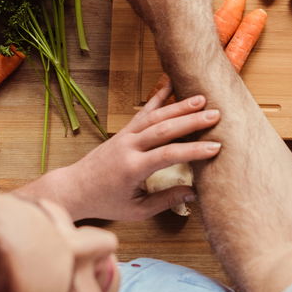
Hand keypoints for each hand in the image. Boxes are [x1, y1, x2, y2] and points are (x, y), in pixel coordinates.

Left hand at [23, 82, 222, 220]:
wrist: (75, 188)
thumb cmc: (106, 202)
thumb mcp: (137, 210)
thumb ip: (165, 200)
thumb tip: (194, 193)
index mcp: (133, 168)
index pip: (168, 155)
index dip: (193, 151)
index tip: (216, 147)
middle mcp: (129, 147)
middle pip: (164, 129)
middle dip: (191, 120)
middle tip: (216, 115)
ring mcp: (125, 135)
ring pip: (155, 116)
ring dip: (179, 106)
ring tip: (202, 98)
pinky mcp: (123, 130)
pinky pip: (143, 111)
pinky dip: (158, 96)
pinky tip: (170, 81)